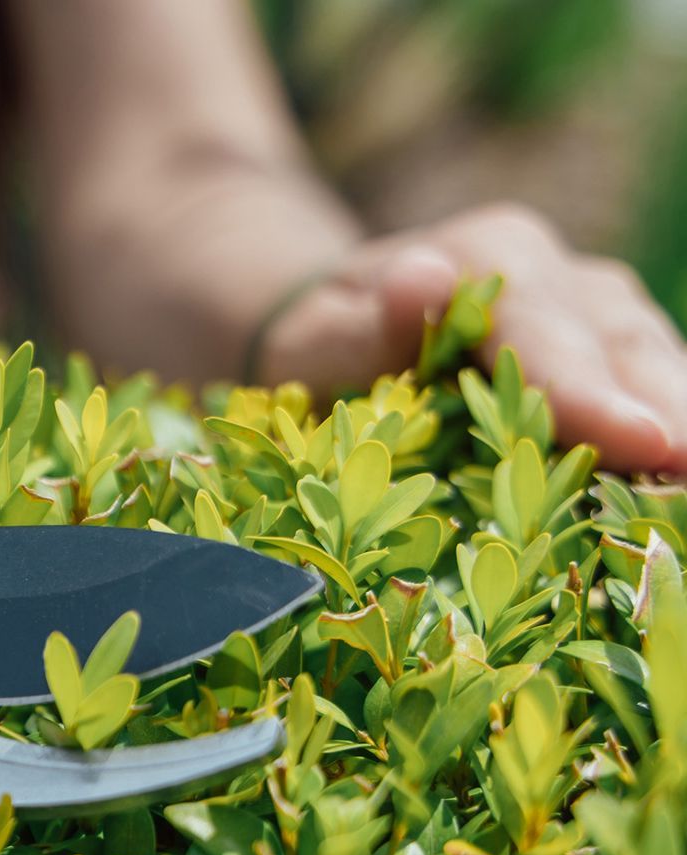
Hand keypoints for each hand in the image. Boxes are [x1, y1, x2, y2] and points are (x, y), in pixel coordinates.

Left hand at [255, 202, 686, 473]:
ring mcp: (592, 310)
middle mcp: (558, 271)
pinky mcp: (607, 353)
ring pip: (655, 362)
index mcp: (489, 252)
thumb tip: (422, 279)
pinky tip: (678, 488)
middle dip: (666, 411)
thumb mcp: (319, 337)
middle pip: (623, 343)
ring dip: (682, 422)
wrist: (341, 326)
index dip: (591, 390)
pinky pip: (650, 388)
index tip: (640, 440)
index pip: (548, 328)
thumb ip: (366, 323)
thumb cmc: (323, 342)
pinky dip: (668, 430)